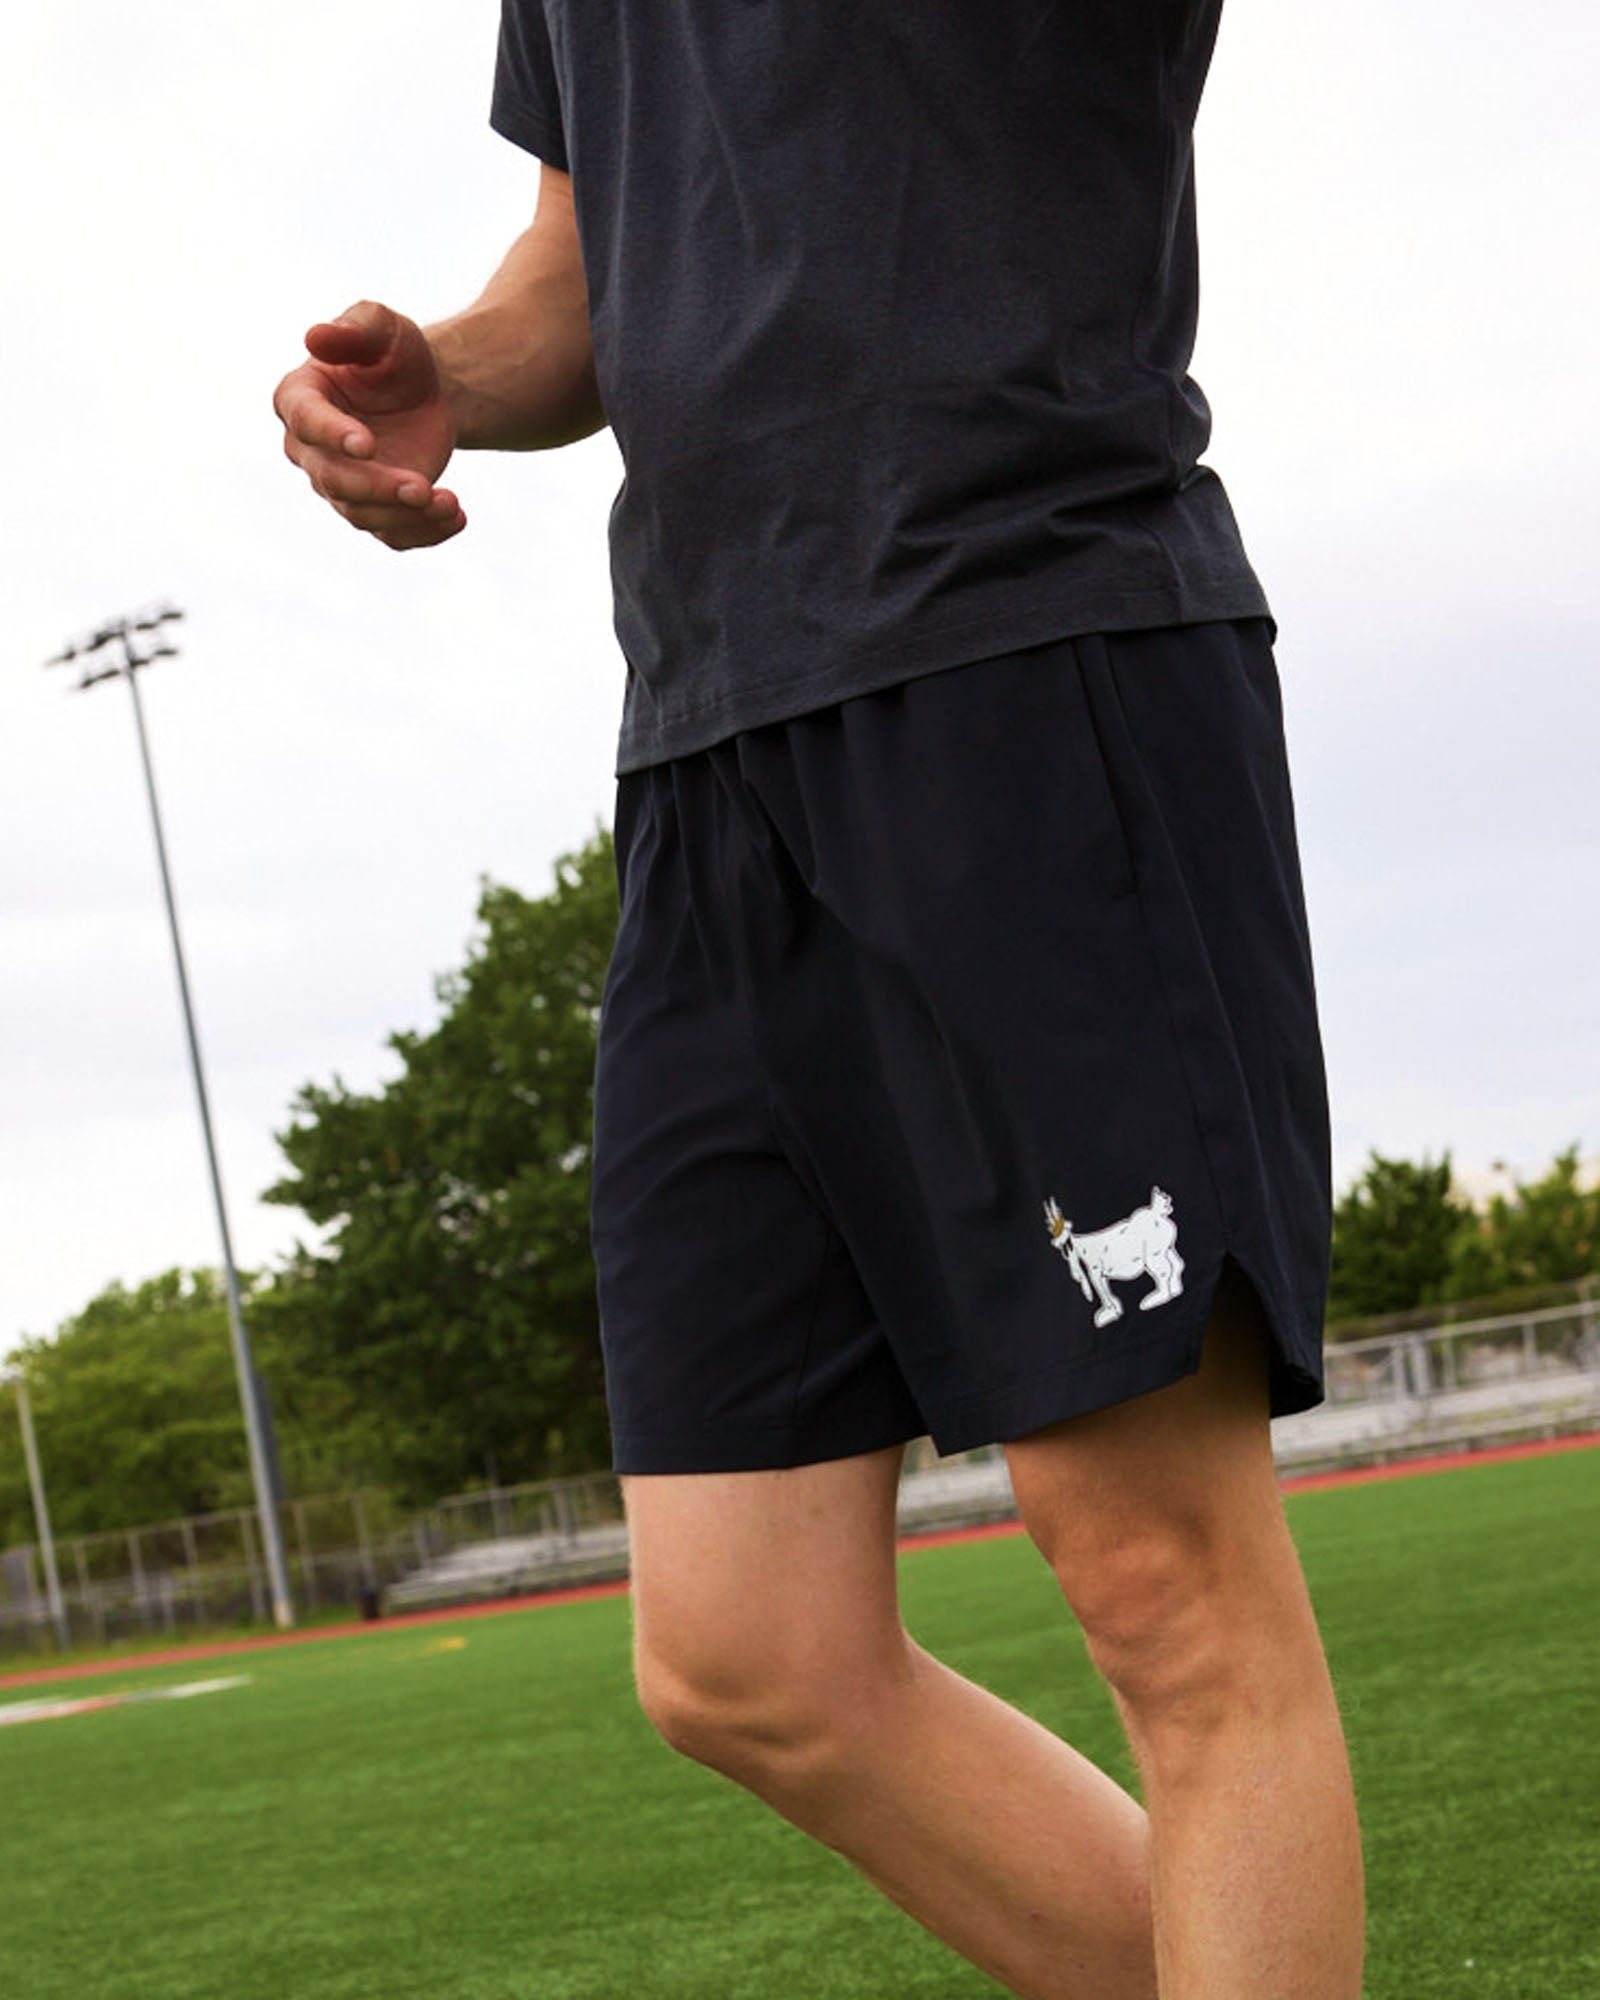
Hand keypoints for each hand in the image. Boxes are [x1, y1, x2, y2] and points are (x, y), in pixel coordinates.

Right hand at [273, 301, 466, 549]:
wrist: (425, 392)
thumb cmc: (394, 355)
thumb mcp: (382, 328)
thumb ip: (355, 328)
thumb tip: (316, 337)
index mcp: (300, 398)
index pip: (305, 421)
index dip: (332, 436)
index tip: (366, 445)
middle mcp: (311, 449)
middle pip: (332, 480)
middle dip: (377, 488)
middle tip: (421, 487)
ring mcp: (341, 485)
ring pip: (362, 515)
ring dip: (406, 516)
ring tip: (449, 503)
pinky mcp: (376, 509)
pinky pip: (393, 535)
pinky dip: (426, 533)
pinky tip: (456, 517)